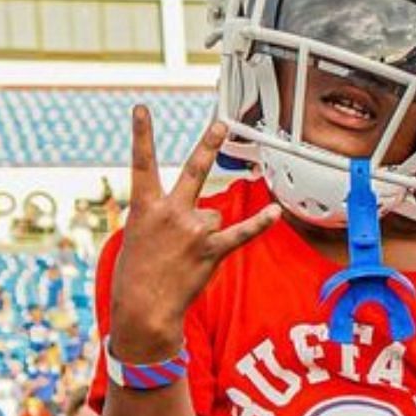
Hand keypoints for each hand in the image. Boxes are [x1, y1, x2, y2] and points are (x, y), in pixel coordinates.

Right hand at [111, 108, 279, 358]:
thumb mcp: (139, 236)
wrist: (143, 307)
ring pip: (213, 215)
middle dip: (208, 144)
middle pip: (194, 171)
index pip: (142, 163)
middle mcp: (170, 212)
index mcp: (144, 207)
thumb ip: (168, 216)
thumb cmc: (139, 271)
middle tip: (222, 122)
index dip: (142, 134)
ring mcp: (193, 230)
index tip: (142, 108)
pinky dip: (259, 224)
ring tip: (186, 255)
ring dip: (205, 233)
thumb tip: (210, 215)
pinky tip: (276, 212)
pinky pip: (241, 232)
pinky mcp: (212, 250)